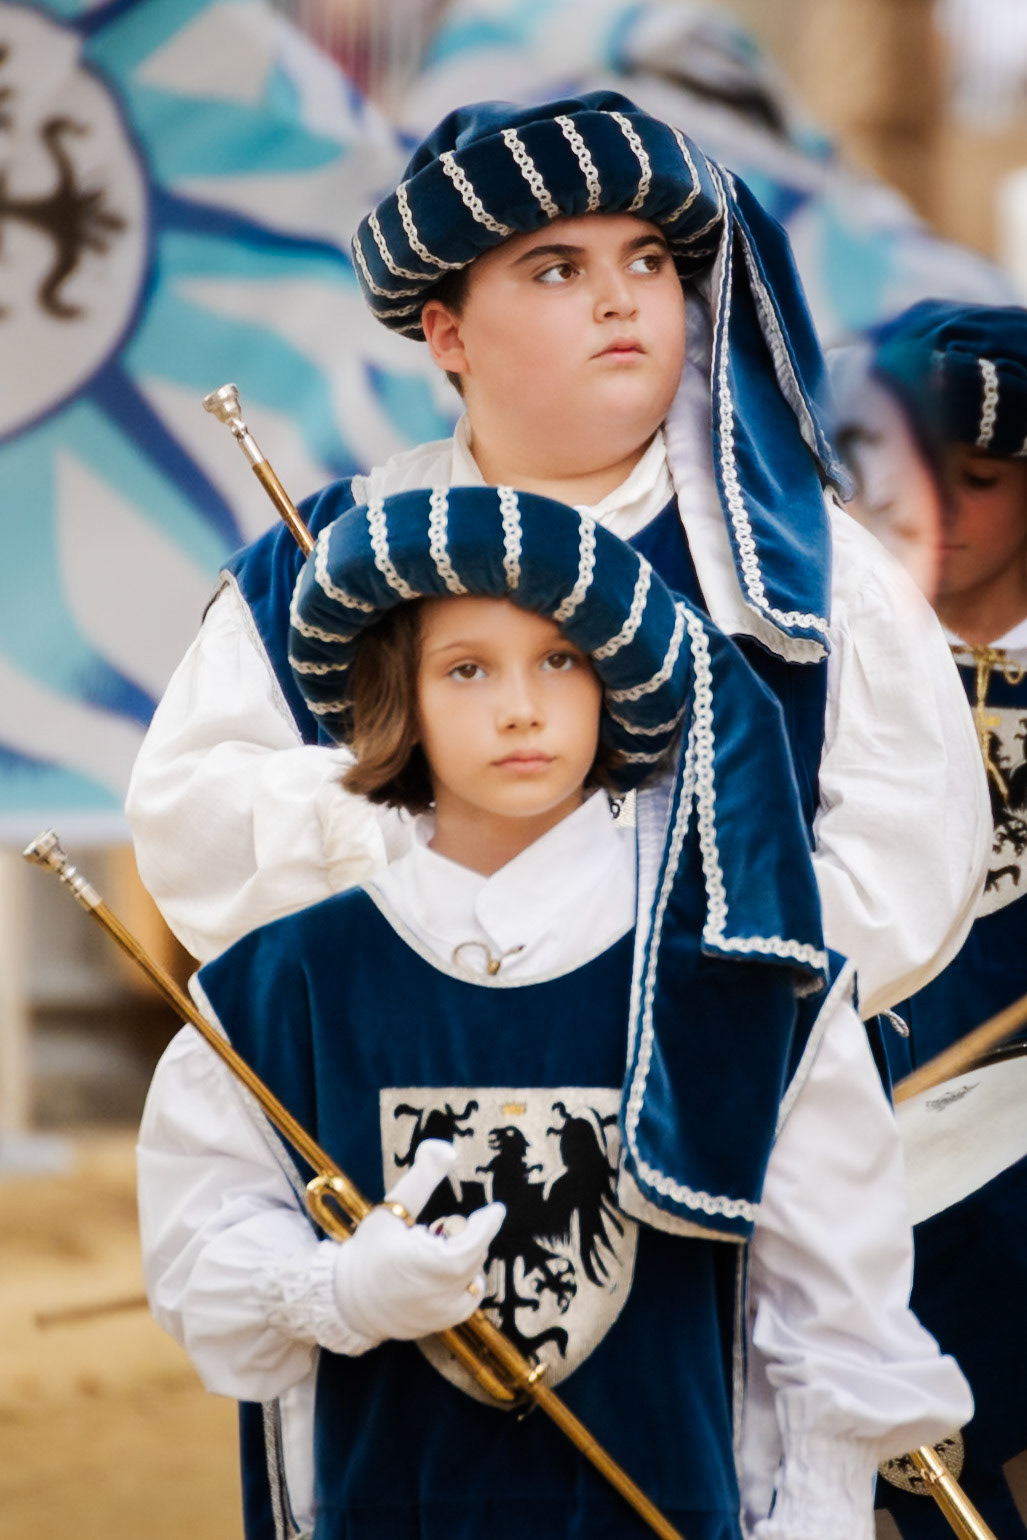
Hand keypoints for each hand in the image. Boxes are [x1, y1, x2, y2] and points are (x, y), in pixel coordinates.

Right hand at [333, 1139, 503, 1344]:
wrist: (345, 1299)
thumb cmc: (367, 1251)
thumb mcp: (390, 1209)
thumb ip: (421, 1177)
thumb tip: (445, 1147)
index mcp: (425, 1264)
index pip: (473, 1243)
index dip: (487, 1225)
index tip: (495, 1209)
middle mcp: (438, 1293)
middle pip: (473, 1255)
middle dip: (463, 1237)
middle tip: (434, 1230)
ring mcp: (441, 1313)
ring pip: (473, 1276)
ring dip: (464, 1259)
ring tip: (431, 1253)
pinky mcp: (442, 1324)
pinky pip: (468, 1297)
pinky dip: (464, 1281)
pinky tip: (441, 1272)